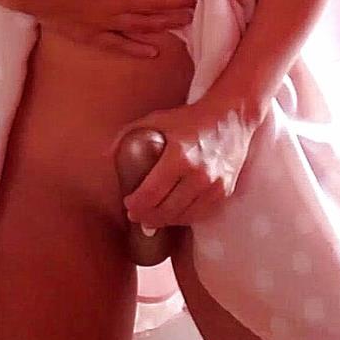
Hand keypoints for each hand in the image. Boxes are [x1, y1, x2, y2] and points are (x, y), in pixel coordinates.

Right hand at [9, 0, 198, 58]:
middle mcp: (117, 2)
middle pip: (157, 3)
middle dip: (181, 0)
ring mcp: (105, 21)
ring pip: (144, 25)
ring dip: (167, 23)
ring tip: (187, 21)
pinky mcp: (91, 34)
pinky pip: (119, 45)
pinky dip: (137, 49)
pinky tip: (153, 52)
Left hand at [106, 98, 257, 228]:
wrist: (232, 118)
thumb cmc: (191, 118)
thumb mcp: (158, 119)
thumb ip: (130, 134)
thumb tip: (107, 154)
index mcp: (179, 157)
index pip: (150, 194)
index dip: (135, 205)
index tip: (128, 204)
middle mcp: (198, 175)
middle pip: (164, 210)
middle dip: (146, 217)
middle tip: (136, 215)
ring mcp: (214, 186)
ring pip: (181, 217)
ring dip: (163, 221)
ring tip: (152, 217)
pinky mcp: (224, 192)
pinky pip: (199, 215)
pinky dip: (183, 218)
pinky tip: (173, 213)